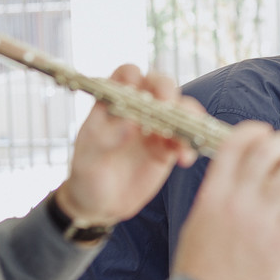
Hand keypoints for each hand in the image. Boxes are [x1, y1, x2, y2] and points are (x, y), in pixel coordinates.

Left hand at [57, 65, 200, 225]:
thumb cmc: (88, 176)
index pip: (127, 74)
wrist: (101, 205)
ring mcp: (156, 127)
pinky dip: (191, 145)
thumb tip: (130, 120)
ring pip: (181, 108)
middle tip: (168, 107)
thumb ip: (106, 138)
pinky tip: (185, 160)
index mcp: (113, 103)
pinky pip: (187, 138)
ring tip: (183, 138)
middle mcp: (138, 109)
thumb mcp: (88, 159)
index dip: (134, 76)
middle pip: (160, 84)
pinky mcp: (168, 148)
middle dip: (168, 91)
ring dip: (188, 117)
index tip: (137, 91)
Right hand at [172, 122, 279, 279]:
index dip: (254, 132)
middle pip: (268, 150)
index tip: (264, 133)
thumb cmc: (201, 270)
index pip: (235, 145)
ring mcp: (263, 218)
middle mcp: (238, 200)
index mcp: (213, 195)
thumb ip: (219, 197)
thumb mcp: (198, 223)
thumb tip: (240, 179)